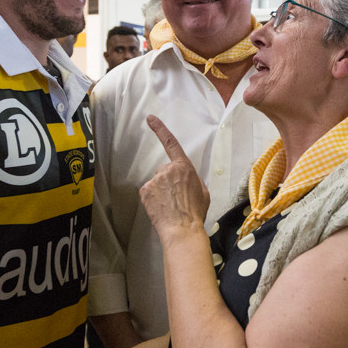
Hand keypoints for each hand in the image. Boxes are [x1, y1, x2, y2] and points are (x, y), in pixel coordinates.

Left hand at [140, 115, 209, 237]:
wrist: (182, 229)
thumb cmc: (195, 212)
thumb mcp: (203, 191)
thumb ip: (192, 179)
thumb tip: (185, 178)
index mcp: (184, 167)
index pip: (171, 143)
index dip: (160, 129)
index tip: (150, 118)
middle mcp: (167, 170)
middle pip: (165, 172)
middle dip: (169, 182)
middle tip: (177, 199)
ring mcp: (155, 180)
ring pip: (157, 183)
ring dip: (161, 192)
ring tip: (170, 206)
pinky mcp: (145, 190)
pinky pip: (149, 192)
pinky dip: (153, 199)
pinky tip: (161, 209)